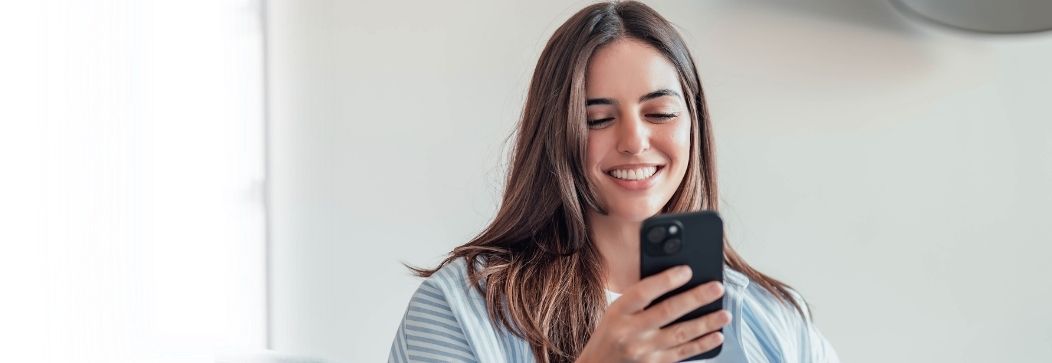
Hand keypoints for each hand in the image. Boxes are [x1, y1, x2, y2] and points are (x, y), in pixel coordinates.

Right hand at [576, 266, 730, 362]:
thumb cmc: (610, 335)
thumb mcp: (615, 313)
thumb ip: (638, 300)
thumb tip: (674, 283)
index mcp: (618, 312)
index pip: (643, 292)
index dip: (666, 280)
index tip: (687, 270)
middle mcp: (630, 331)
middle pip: (668, 311)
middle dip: (696, 298)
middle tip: (717, 288)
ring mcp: (643, 351)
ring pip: (680, 333)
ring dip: (706, 323)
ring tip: (724, 314)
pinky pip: (683, 353)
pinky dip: (702, 344)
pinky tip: (715, 336)